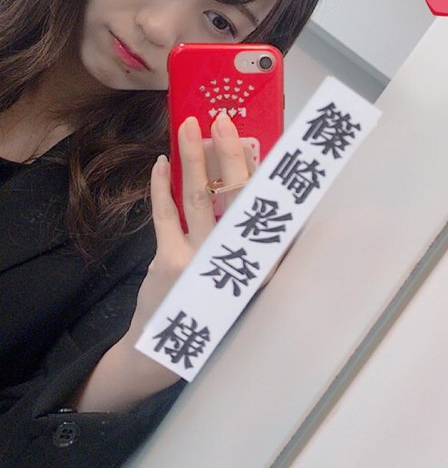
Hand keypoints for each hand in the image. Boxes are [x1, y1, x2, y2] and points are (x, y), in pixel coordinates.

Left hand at [132, 111, 248, 331]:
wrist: (169, 347)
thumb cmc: (212, 303)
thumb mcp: (244, 274)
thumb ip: (252, 238)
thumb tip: (250, 185)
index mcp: (264, 258)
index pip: (266, 203)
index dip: (261, 168)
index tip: (258, 138)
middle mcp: (240, 258)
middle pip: (236, 194)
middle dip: (230, 153)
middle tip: (223, 120)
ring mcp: (203, 260)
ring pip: (200, 198)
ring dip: (194, 158)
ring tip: (189, 126)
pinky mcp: (170, 262)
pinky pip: (165, 215)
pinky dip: (161, 187)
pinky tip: (160, 163)